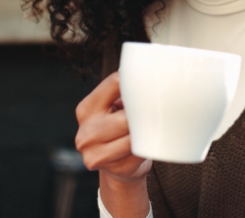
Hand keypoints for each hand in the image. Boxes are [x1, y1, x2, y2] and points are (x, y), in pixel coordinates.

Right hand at [75, 72, 150, 216]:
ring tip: (153, 126)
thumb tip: (152, 74)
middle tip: (158, 108)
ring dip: (147, 131)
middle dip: (143, 113)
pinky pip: (140, 152)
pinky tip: (149, 143)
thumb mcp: (115, 106)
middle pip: (126, 115)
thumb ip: (124, 92)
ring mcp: (97, 154)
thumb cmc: (120, 127)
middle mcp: (86, 132)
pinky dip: (148, 146)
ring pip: (134, 137)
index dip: (136, 82)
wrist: (117, 165)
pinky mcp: (114, 169)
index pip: (115, 83)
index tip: (152, 81)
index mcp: (86, 109)